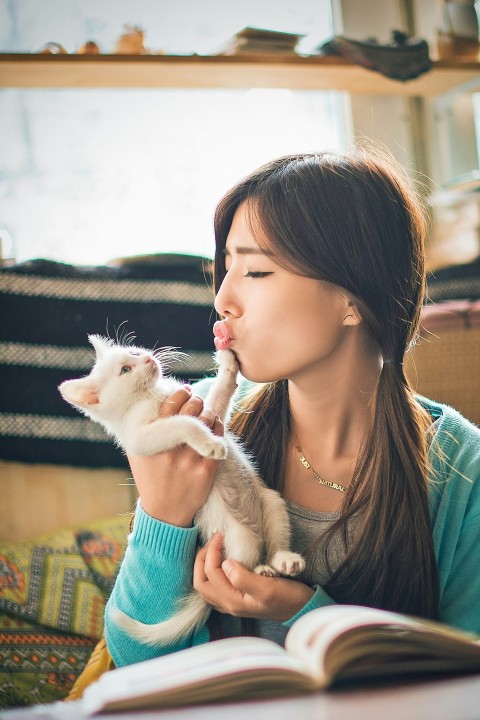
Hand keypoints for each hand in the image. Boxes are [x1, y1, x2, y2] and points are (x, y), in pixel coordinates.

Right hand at [128, 387, 223, 526]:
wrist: (164, 513)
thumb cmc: (151, 477)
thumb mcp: (139, 453)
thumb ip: (145, 429)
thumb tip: (157, 400)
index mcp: (151, 441)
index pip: (171, 403)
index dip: (182, 393)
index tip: (186, 392)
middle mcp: (170, 448)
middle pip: (192, 408)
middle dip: (197, 401)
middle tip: (197, 404)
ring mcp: (189, 459)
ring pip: (208, 420)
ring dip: (209, 413)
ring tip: (206, 415)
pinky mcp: (206, 469)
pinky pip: (218, 437)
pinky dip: (218, 427)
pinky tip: (213, 428)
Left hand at [193, 533, 314, 621]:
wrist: (301, 609)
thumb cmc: (288, 598)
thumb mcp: (268, 587)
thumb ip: (244, 578)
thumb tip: (226, 564)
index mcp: (234, 601)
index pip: (211, 574)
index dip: (211, 552)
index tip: (220, 535)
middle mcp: (229, 604)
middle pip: (201, 583)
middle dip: (201, 560)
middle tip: (213, 541)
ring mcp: (233, 603)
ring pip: (206, 587)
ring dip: (204, 566)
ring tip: (213, 548)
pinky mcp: (238, 599)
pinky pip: (215, 588)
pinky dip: (211, 573)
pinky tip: (220, 562)